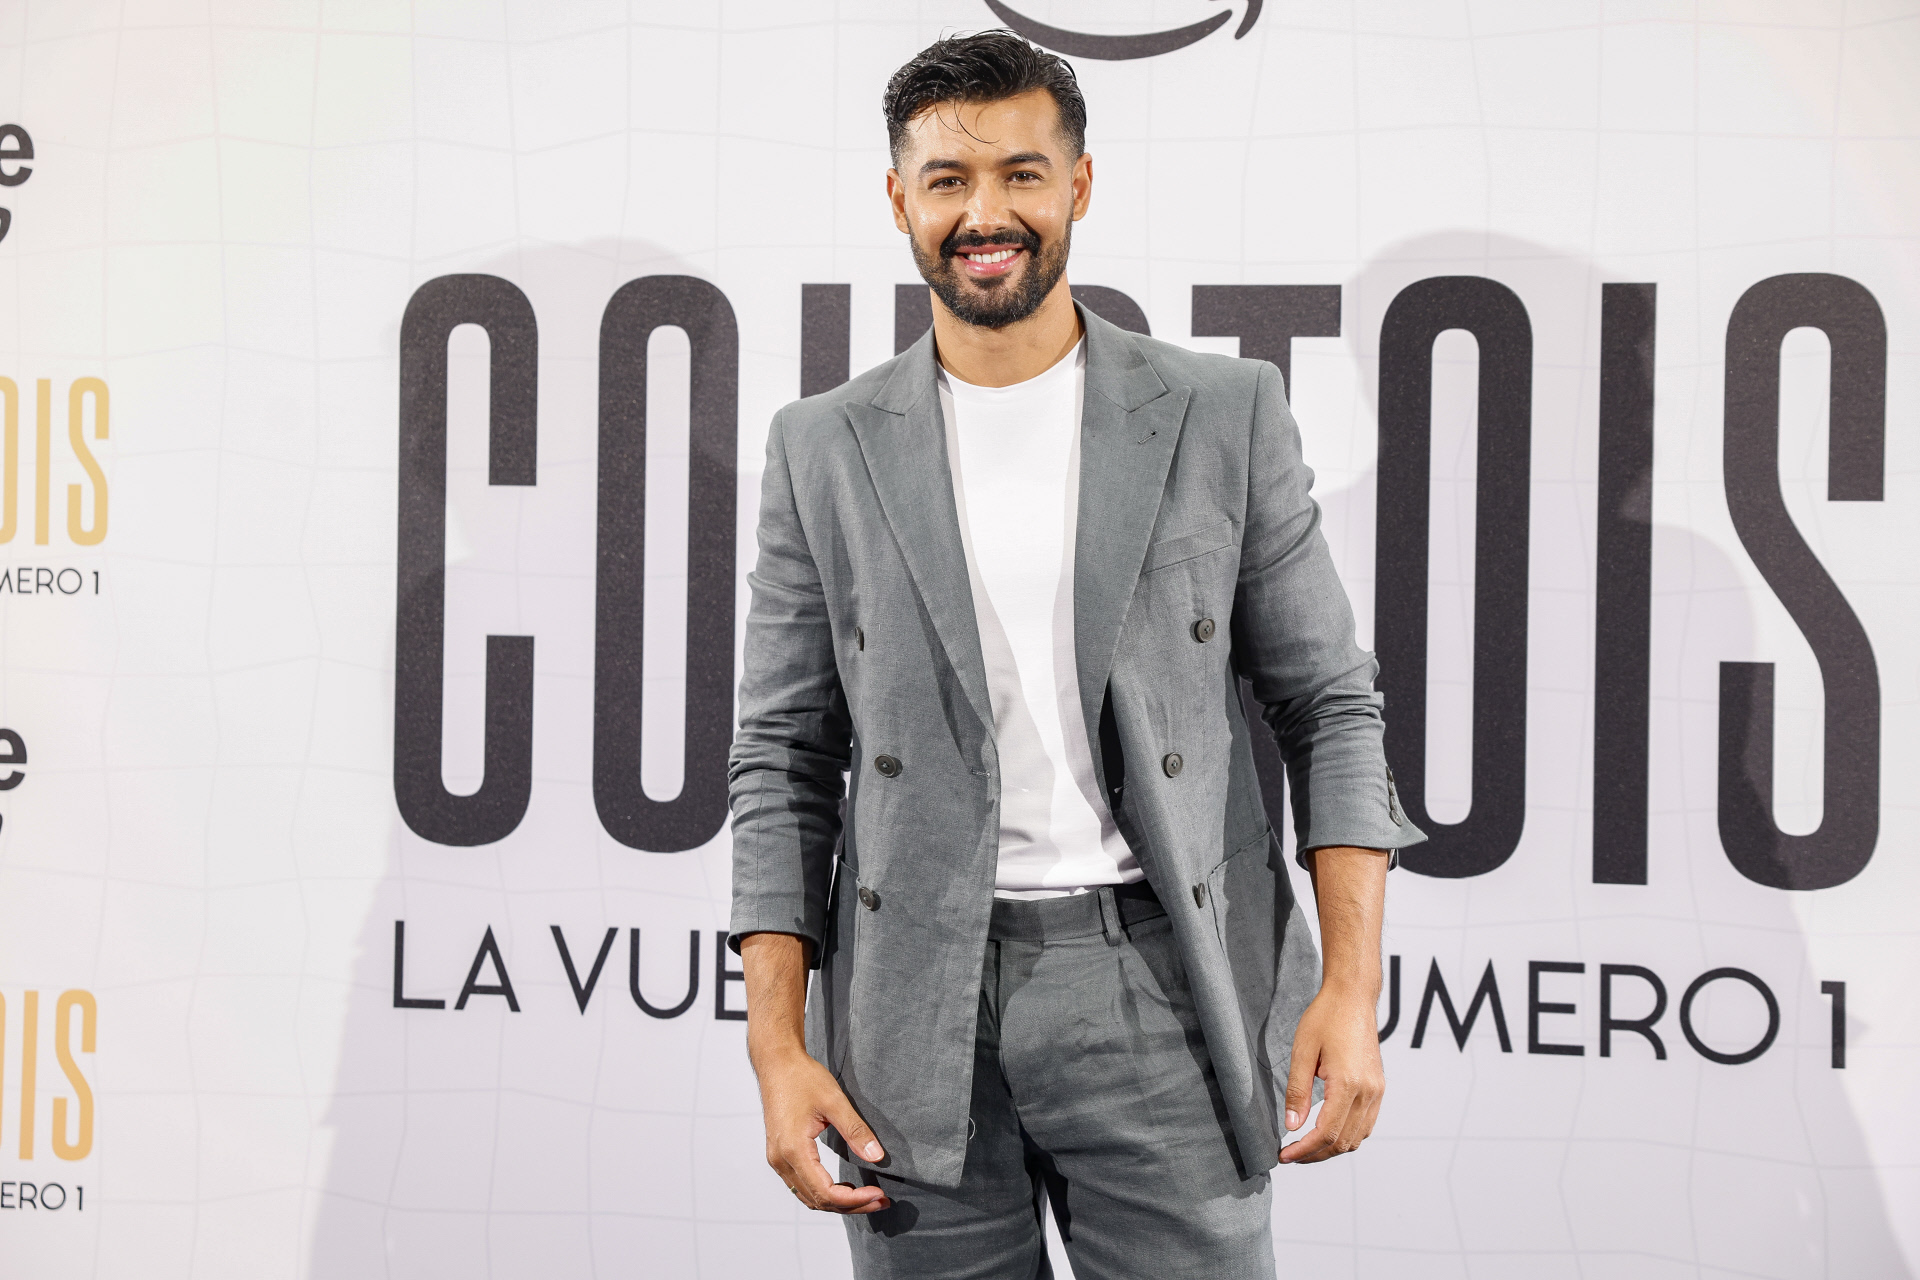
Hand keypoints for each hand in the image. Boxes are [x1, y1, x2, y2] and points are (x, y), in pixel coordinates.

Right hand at [756, 1046, 891, 1213]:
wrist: (776, 1063)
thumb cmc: (802, 1078)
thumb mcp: (834, 1101)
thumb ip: (856, 1131)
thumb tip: (877, 1157)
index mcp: (793, 1150)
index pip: (826, 1192)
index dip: (855, 1199)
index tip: (880, 1194)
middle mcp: (781, 1161)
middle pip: (818, 1201)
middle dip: (852, 1205)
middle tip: (881, 1201)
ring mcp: (777, 1159)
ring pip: (809, 1197)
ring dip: (838, 1203)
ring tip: (868, 1197)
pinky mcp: (779, 1155)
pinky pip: (802, 1186)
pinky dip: (824, 1193)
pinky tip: (845, 1187)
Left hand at [1278, 983, 1384, 1163]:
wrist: (1353, 997)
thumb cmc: (1326, 1018)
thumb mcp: (1302, 1052)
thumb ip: (1297, 1092)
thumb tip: (1292, 1126)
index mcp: (1348, 1084)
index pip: (1326, 1133)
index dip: (1303, 1150)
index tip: (1284, 1156)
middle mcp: (1368, 1092)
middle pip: (1343, 1142)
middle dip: (1315, 1155)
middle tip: (1290, 1155)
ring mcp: (1377, 1091)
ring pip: (1357, 1138)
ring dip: (1332, 1148)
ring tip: (1305, 1147)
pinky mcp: (1378, 1088)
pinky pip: (1366, 1124)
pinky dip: (1347, 1135)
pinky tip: (1327, 1131)